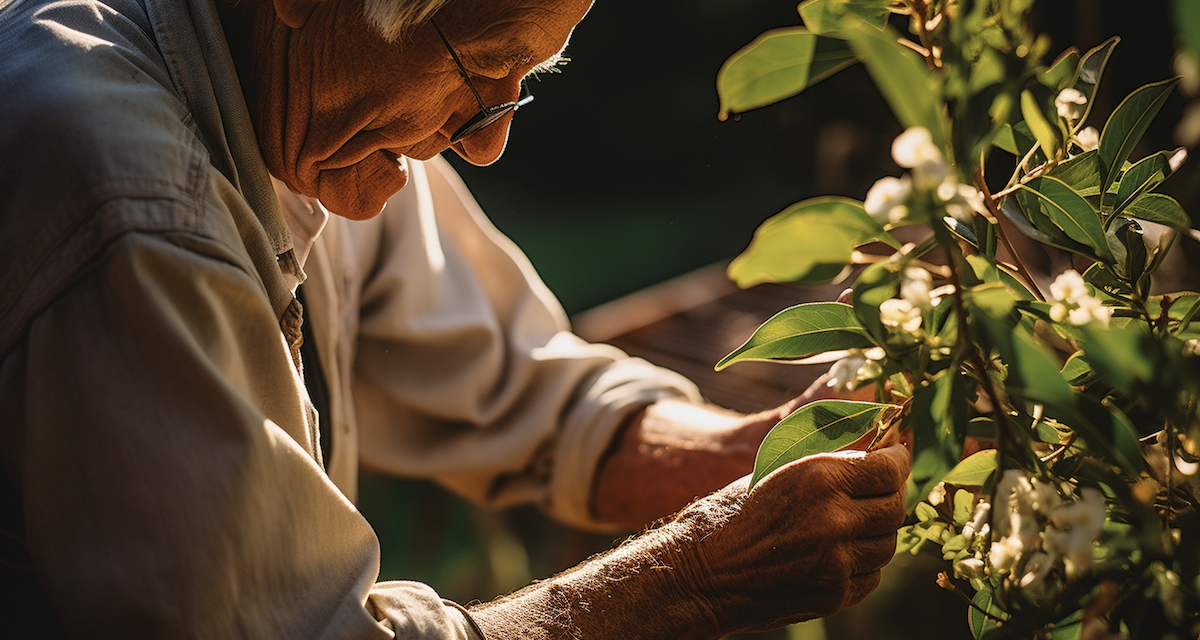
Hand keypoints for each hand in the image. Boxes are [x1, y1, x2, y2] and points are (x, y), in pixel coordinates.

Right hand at [663, 443, 909, 634]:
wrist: (701, 575)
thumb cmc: (732, 515)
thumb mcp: (775, 471)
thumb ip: (827, 462)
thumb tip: (874, 451)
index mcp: (819, 478)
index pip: (889, 468)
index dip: (899, 461)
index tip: (897, 457)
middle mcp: (834, 519)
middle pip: (895, 507)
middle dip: (891, 496)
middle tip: (878, 491)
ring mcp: (836, 562)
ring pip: (887, 544)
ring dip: (877, 532)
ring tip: (853, 524)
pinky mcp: (834, 595)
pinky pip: (871, 576)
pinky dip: (863, 563)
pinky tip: (838, 553)